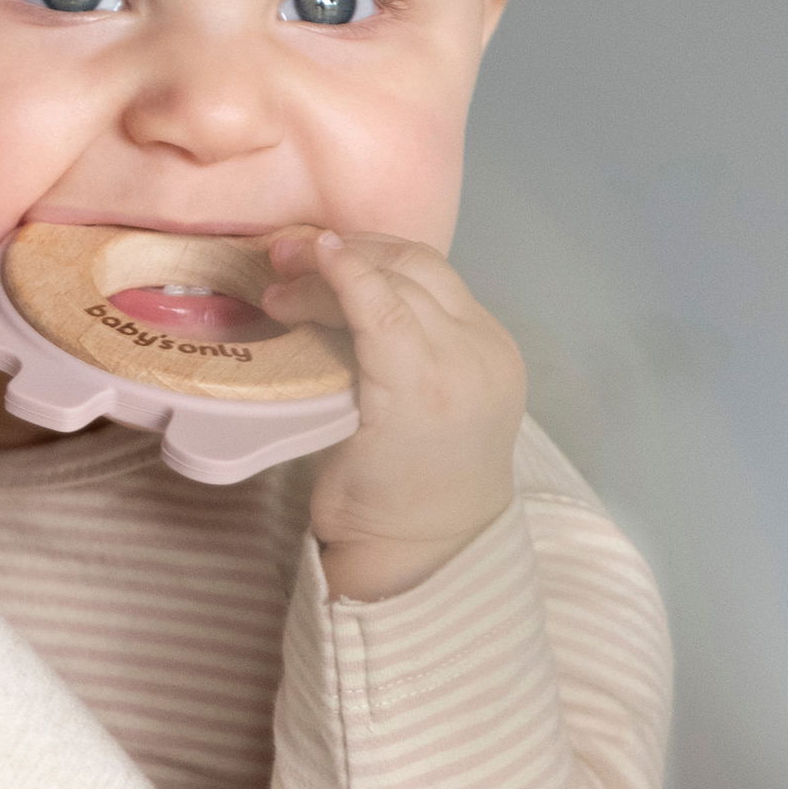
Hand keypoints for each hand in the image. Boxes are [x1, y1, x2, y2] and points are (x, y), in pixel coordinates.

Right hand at [262, 229, 524, 601]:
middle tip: (287, 260)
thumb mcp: (333, 438)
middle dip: (345, 256)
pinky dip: (403, 275)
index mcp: (425, 393)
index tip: (300, 247)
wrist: (438, 540)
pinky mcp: (500, 347)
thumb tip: (298, 296)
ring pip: (432, 271)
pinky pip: (449, 291)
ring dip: (375, 256)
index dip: (340, 266)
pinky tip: (367, 280)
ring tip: (324, 262)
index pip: (385, 302)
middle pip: (406, 275)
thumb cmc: (368, 504)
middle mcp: (470, 363)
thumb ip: (332, 361)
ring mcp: (493, 352)